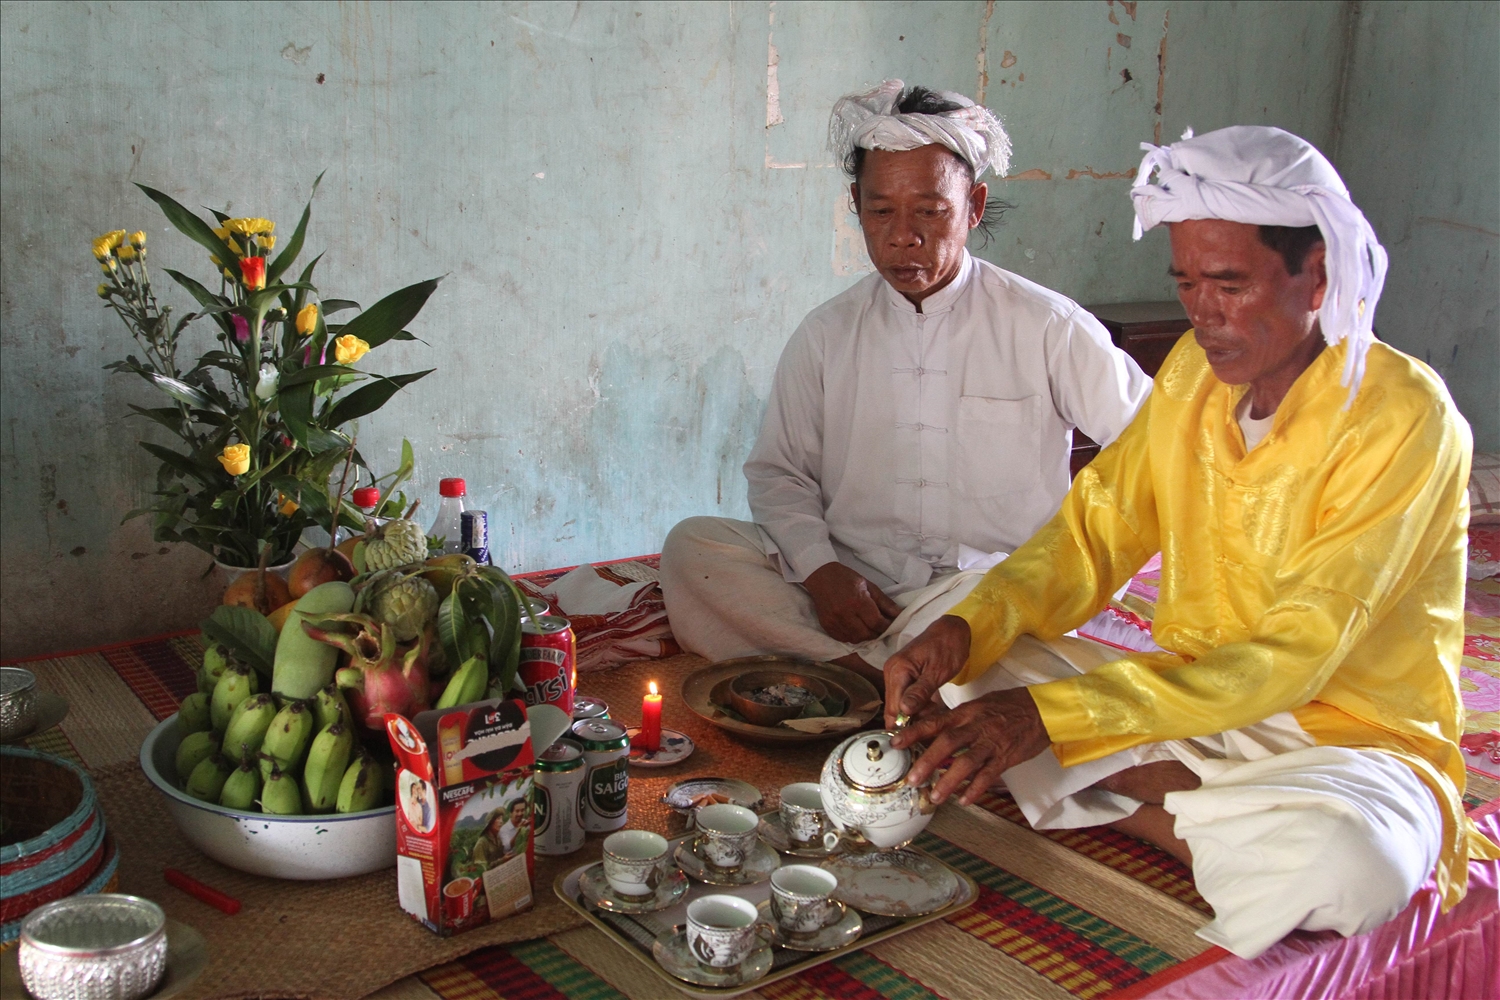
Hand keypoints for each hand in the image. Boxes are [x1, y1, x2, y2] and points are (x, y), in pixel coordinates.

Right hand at [803, 562, 901, 642]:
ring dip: (865, 636)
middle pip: (867, 634)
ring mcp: (834, 621)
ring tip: (868, 628)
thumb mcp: (868, 585)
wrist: (820, 576)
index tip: (891, 624)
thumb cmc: (846, 578)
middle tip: (880, 627)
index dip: (887, 626)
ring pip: (856, 639)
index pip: (877, 623)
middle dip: (877, 632)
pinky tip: (855, 628)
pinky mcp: (827, 626)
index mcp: (857, 601)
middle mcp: (845, 613)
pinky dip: (852, 636)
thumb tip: (900, 615)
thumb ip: (884, 602)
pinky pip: (844, 639)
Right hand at [883, 615, 970, 725]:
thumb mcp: (938, 672)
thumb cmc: (948, 646)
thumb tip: (905, 711)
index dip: (904, 725)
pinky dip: (918, 704)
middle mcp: (892, 672)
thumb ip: (920, 692)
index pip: (894, 708)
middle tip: (932, 725)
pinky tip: (932, 706)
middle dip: (911, 720)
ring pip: (901, 704)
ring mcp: (896, 673)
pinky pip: (906, 696)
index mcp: (898, 670)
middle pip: (895, 708)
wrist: (952, 629)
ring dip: (916, 713)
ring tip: (936, 712)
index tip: (918, 737)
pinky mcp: (904, 675)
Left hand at [892, 687, 1049, 805]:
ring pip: (967, 762)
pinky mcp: (1007, 756)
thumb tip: (935, 733)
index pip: (935, 721)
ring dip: (949, 780)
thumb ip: (958, 720)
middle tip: (912, 778)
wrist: (1043, 709)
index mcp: (967, 712)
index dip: (914, 732)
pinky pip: (989, 775)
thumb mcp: (980, 706)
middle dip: (927, 761)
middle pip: (947, 742)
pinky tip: (964, 799)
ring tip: (935, 796)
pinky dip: (976, 789)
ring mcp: (992, 742)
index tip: (895, 742)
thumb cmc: (1010, 706)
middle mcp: (976, 726)